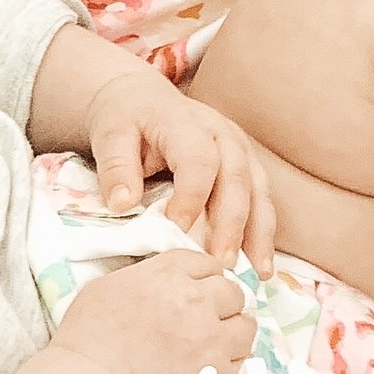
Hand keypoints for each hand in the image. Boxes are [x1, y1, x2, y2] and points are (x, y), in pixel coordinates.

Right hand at [24, 252, 253, 373]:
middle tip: (206, 320)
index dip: (203, 278)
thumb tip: (151, 286)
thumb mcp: (104, 289)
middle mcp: (196, 302)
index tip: (199, 289)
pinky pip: (239, 369)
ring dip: (232, 336)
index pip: (205, 264)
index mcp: (168, 275)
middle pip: (232, 293)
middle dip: (221, 305)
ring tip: (213, 347)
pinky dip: (226, 373)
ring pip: (245, 329)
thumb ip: (139, 280)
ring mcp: (212, 340)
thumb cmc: (88, 345)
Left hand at [87, 63, 276, 271]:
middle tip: (221, 263)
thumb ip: (115, 167)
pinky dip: (263, 231)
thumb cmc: (128, 120)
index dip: (191, 197)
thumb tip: (122, 204)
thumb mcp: (111, 135)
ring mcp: (240, 149)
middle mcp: (222, 134)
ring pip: (258, 191)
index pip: (199, 161)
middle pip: (236, 179)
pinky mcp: (247, 166)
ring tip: (257, 272)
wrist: (143, 101)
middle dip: (231, 224)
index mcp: (187, 123)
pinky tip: (261, 262)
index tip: (176, 230)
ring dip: (258, 233)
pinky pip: (261, 199)